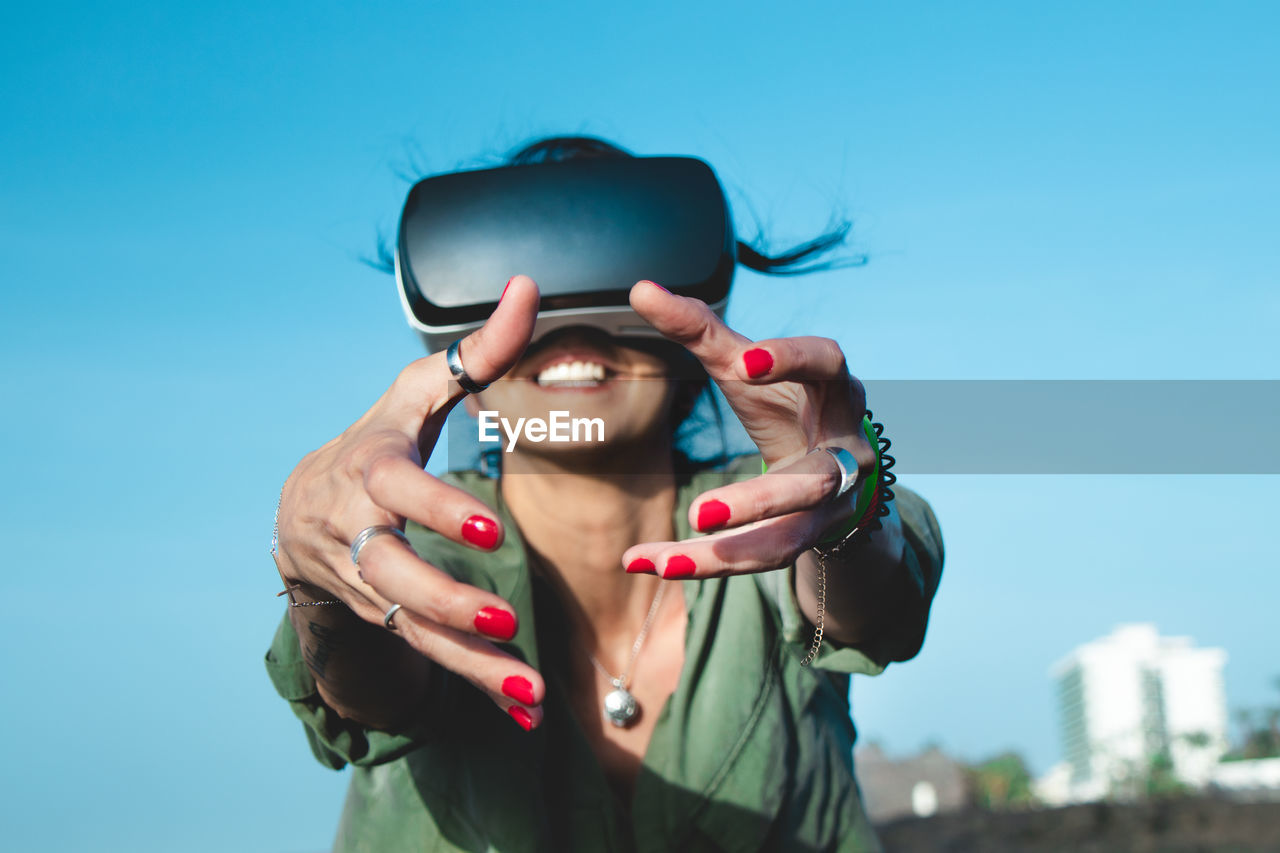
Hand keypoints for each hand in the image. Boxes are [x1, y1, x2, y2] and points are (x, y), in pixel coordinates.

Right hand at [273, 276, 546, 728]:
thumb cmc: (376, 440)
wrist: (300, 510)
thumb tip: (531, 287)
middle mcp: (359, 536)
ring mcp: (367, 586)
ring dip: (471, 667)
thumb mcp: (415, 392)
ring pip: (415, 632)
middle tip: (504, 621)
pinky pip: (427, 656)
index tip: (489, 524)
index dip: (437, 507)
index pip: (397, 491)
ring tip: (529, 695)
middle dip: (448, 603)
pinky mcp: (383, 619)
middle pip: (396, 578)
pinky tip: (523, 713)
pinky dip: (473, 684)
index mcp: (369, 472)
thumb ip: (478, 351)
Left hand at [621, 280, 876, 578]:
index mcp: (833, 387)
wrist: (839, 464)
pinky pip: (765, 558)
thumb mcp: (746, 364)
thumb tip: (641, 286)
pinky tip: (649, 562)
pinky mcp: (812, 537)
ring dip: (730, 553)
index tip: (744, 362)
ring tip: (666, 560)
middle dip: (761, 499)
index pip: (828, 363)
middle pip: (817, 478)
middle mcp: (846, 449)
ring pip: (791, 534)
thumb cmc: (786, 400)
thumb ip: (697, 327)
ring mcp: (835, 502)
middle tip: (699, 511)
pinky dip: (708, 562)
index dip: (792, 359)